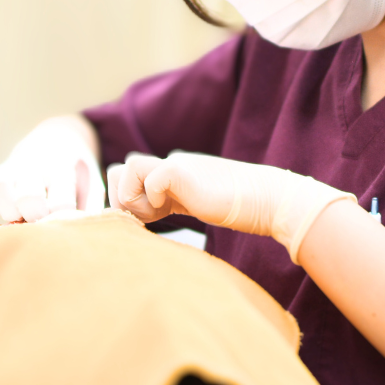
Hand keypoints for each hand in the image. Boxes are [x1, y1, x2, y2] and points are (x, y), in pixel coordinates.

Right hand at [0, 117, 105, 222]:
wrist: (60, 138)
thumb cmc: (79, 174)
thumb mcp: (94, 185)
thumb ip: (92, 209)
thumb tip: (82, 235)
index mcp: (64, 171)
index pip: (60, 204)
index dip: (60, 220)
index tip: (64, 222)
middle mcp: (36, 167)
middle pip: (28, 198)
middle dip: (33, 217)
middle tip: (40, 220)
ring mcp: (13, 167)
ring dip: (6, 210)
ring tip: (17, 216)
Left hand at [108, 152, 356, 262]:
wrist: (267, 200)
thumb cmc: (238, 209)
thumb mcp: (195, 204)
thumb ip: (171, 202)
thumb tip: (146, 218)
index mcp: (169, 172)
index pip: (126, 177)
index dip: (127, 201)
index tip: (147, 221)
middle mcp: (168, 164)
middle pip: (117, 170)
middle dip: (123, 200)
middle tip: (147, 219)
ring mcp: (174, 164)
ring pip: (125, 169)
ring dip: (133, 199)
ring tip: (157, 215)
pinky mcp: (181, 171)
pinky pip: (148, 179)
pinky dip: (152, 199)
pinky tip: (172, 208)